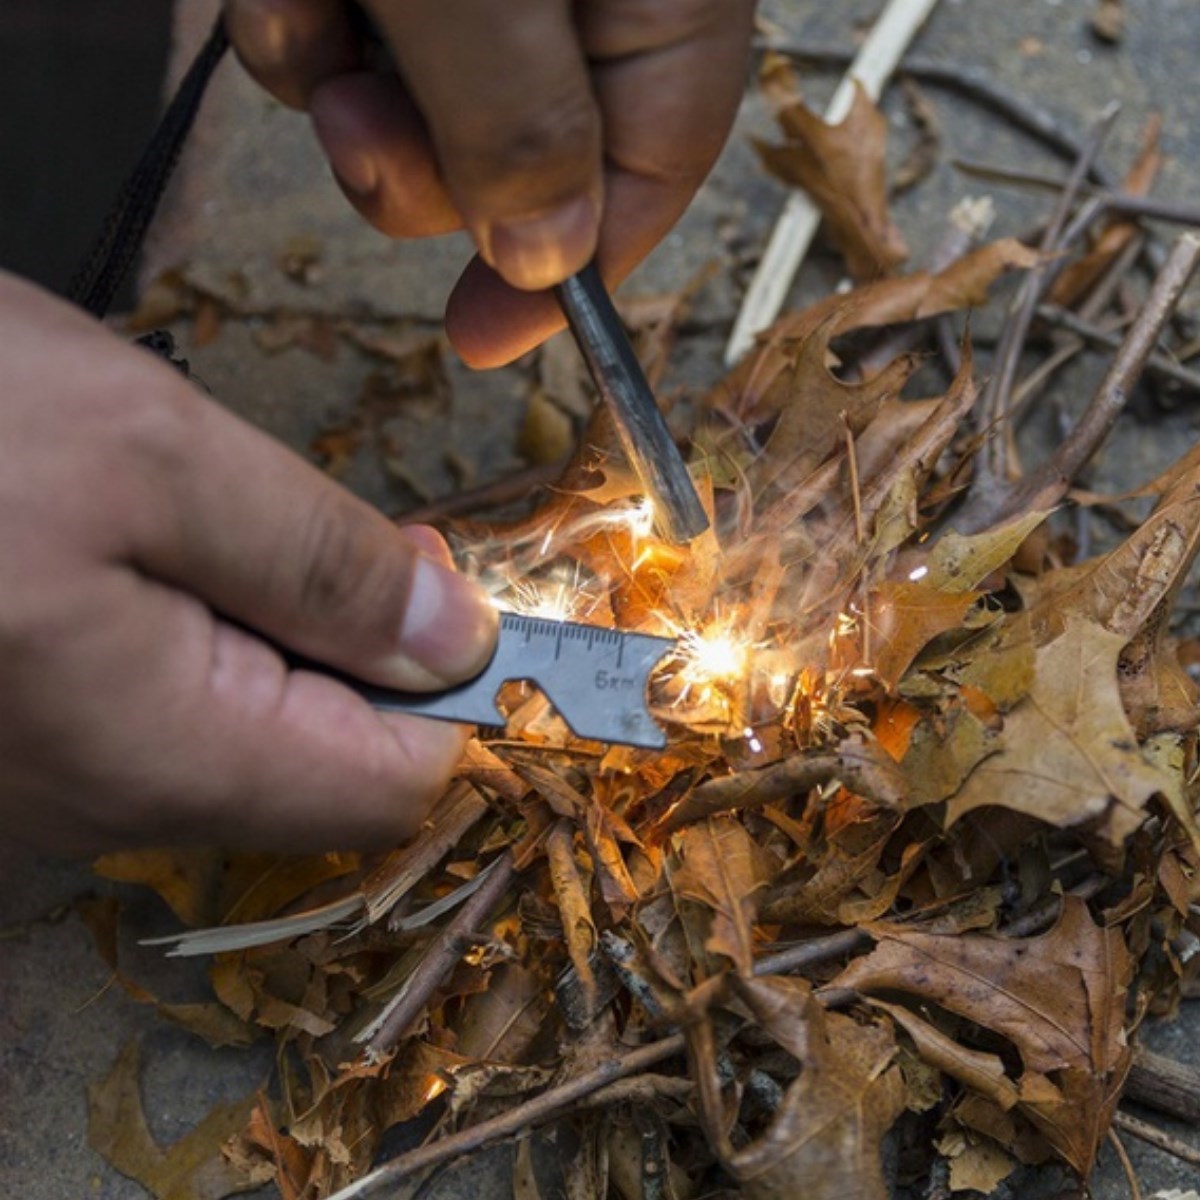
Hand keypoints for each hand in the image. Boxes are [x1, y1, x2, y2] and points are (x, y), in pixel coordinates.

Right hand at [0, 272, 496, 854]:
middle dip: (363, 645)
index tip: (459, 589)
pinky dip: (193, 628)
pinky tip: (139, 547)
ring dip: (274, 626)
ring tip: (215, 515)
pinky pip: (153, 708)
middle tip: (327, 522)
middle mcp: (103, 803)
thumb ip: (323, 564)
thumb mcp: (151, 455)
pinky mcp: (10, 733)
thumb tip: (456, 642)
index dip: (458, 692)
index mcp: (161, 752)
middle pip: (318, 761)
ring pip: (238, 731)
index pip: (392, 784)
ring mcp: (44, 781)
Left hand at [224, 0, 756, 366]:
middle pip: (518, 161)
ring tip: (321, 8)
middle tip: (366, 120)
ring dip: (348, 98)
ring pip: (418, 108)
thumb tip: (547, 264)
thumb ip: (519, 126)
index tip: (481, 343)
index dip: (568, 278)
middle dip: (421, 171)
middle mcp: (585, 2)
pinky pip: (350, 37)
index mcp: (660, 0)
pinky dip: (304, 26)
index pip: (647, 176)